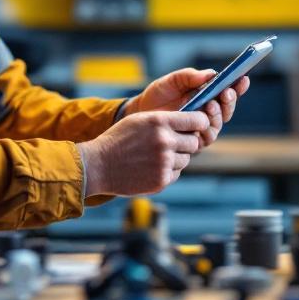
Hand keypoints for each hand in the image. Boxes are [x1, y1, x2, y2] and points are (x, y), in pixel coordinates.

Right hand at [78, 110, 210, 196]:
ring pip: (186, 159)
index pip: (197, 120)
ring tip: (155, 155)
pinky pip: (176, 173)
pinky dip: (168, 170)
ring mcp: (164, 162)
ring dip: (176, 157)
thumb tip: (192, 123)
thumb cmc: (118, 139)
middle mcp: (165, 141)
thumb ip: (165, 120)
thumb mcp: (140, 120)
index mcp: (160, 121)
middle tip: (171, 143)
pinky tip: (150, 166)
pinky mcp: (162, 180)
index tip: (198, 125)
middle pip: (194, 142)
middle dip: (186, 142)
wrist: (98, 165)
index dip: (200, 122)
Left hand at [122, 68, 249, 147]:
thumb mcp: (171, 81)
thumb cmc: (157, 96)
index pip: (227, 92)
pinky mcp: (191, 142)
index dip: (238, 87)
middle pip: (227, 110)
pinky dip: (206, 130)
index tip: (243, 79)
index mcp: (206, 96)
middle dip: (229, 101)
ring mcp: (200, 129)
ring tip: (210, 104)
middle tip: (225, 92)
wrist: (138, 115)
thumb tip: (211, 73)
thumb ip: (189, 76)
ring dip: (218, 115)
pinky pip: (205, 139)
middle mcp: (207, 114)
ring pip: (218, 125)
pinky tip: (201, 121)